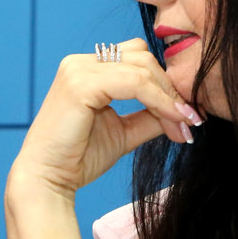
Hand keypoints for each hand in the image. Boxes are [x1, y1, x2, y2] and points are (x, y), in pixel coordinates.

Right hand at [9, 38, 198, 201]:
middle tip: (190, 121)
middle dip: (171, 90)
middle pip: (143, 57)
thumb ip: (149, 117)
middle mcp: (79, 63)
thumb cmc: (78, 158)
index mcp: (87, 69)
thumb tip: (183, 113)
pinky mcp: (81, 84)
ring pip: (142, 68)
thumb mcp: (123, 132)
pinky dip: (159, 101)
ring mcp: (78, 70)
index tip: (189, 116)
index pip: (137, 60)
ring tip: (182, 125)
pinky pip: (135, 83)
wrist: (48, 180)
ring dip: (169, 97)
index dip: (166, 85)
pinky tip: (171, 120)